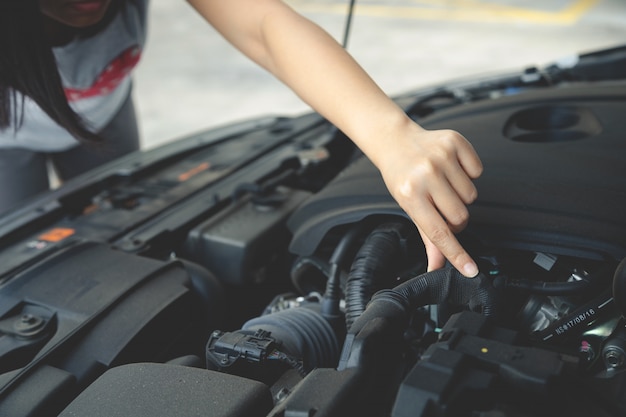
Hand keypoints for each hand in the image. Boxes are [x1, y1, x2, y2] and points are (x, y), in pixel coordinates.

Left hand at [377, 124, 482, 276]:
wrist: (396, 142)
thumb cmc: (402, 177)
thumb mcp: (409, 206)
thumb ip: (427, 237)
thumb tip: (437, 265)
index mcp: (410, 195)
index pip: (438, 232)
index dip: (456, 254)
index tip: (470, 270)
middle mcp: (425, 175)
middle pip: (461, 215)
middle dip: (455, 217)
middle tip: (441, 205)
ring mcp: (441, 157)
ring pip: (472, 195)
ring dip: (461, 194)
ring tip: (443, 184)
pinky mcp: (455, 142)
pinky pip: (478, 170)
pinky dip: (468, 172)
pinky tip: (451, 168)